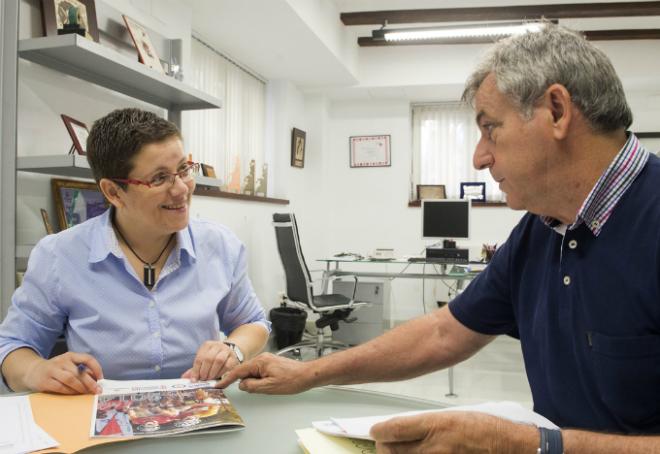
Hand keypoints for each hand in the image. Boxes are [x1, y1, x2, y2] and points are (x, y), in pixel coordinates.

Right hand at [23, 352, 102, 394]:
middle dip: (90, 383)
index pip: (87, 359)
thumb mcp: (69, 366)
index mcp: (70, 356)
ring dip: (80, 388)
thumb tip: (96, 380)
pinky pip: (60, 387)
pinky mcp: (45, 380)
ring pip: (70, 379)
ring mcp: (53, 370)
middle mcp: (62, 361)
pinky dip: (69, 392)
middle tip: (97, 390)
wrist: (32, 371)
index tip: (101, 378)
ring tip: (86, 393)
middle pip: (79, 372)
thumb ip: (82, 371)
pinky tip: (74, 394)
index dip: (96, 368)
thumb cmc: (56, 370)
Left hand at [182, 340, 237, 381]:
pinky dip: (221, 373)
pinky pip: (227, 365)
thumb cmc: (214, 357)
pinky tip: (218, 377)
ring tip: (209, 379)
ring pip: (218, 361)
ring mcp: (226, 350)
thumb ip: (195, 369)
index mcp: (207, 345)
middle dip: (204, 371)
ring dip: (213, 372)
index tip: (194, 380)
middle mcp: (217, 345)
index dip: (195, 370)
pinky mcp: (233, 357)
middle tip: (203, 379)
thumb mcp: (204, 360)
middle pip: (208, 358)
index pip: (199, 358)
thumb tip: (184, 377)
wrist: (229, 351)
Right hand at [216, 352, 311, 393]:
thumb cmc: (291, 380)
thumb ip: (252, 386)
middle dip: (243, 381)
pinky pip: (259, 372)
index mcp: (260, 362)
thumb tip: (242, 385)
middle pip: (245, 370)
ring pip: (252, 372)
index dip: (227, 379)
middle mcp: (262, 358)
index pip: (239, 370)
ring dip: (253, 381)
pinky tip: (266, 385)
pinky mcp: (271, 364)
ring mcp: (267, 360)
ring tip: (267, 387)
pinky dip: (258, 379)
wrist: (307, 375)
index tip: (218, 385)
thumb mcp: (269, 387)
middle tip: (246, 389)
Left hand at [370, 411, 535, 452]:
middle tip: (384, 442)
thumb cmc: (483, 429)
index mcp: (435, 425)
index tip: (376, 430)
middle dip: (384, 446)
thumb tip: (402, 429)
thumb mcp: (451, 416)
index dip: (379, 431)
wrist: (507, 447)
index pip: (394, 429)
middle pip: (392, 449)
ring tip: (396, 451)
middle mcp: (434, 446)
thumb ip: (425, 424)